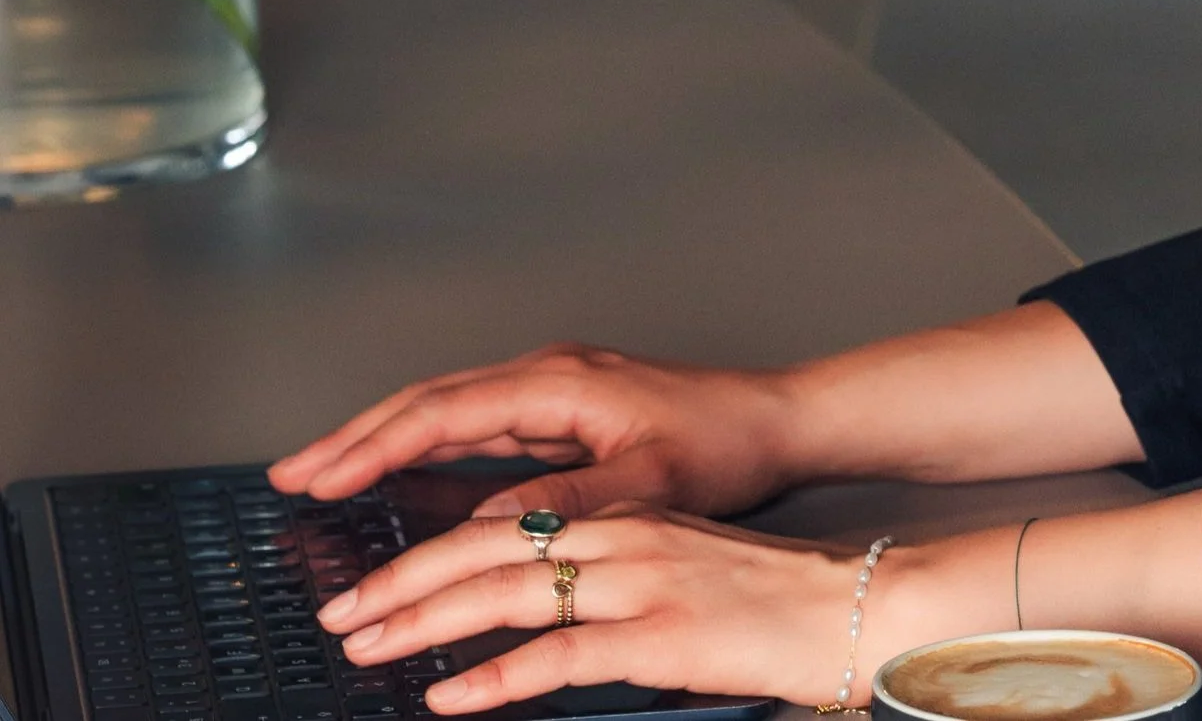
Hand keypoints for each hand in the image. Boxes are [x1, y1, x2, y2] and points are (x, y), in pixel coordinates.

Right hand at [268, 345, 804, 518]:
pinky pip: (475, 420)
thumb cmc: (723, 446)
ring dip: (383, 436)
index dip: (374, 445)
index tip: (318, 475)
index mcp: (562, 384)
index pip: (445, 411)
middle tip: (290, 472)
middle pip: (431, 400)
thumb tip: (489, 526)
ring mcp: (555, 388)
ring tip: (322, 470)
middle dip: (356, 435)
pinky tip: (397, 466)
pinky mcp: (563, 407)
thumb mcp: (647, 485)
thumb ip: (567, 502)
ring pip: (448, 407)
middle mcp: (550, 375)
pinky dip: (425, 441)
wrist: (774, 421)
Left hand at [316, 506, 905, 713]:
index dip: (430, 553)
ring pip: (509, 593)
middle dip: (403, 583)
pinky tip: (450, 696)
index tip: (376, 584)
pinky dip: (495, 677)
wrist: (849, 605)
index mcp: (627, 515)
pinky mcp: (659, 633)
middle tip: (342, 612)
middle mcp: (626, 536)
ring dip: (426, 624)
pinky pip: (559, 655)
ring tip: (369, 647)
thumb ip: (609, 573)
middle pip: (490, 551)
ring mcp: (641, 582)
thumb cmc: (769, 597)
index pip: (506, 525)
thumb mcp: (679, 565)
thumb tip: (536, 601)